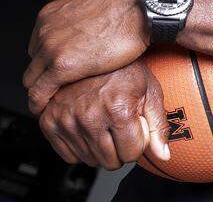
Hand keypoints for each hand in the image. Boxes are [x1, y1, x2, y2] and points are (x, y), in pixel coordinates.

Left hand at [25, 0, 148, 114]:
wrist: (142, 9)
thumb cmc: (129, 3)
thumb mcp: (95, 0)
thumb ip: (82, 13)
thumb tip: (88, 19)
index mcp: (52, 15)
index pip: (38, 44)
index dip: (49, 59)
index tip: (57, 68)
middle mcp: (46, 29)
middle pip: (34, 61)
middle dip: (43, 74)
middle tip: (57, 85)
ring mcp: (51, 47)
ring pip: (32, 78)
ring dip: (40, 89)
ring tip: (49, 100)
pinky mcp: (62, 65)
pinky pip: (39, 91)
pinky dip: (38, 102)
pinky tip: (42, 108)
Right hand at [38, 60, 169, 169]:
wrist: (94, 52)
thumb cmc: (125, 71)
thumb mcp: (151, 92)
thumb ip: (159, 126)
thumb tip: (163, 156)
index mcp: (118, 108)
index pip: (131, 153)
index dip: (138, 144)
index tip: (136, 131)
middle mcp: (89, 115)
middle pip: (110, 161)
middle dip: (121, 151)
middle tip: (121, 130)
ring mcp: (66, 119)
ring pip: (90, 160)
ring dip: (101, 151)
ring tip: (106, 126)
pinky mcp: (49, 121)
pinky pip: (68, 156)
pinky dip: (81, 149)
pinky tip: (90, 130)